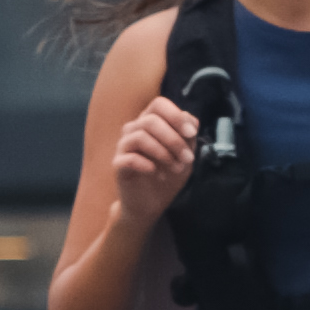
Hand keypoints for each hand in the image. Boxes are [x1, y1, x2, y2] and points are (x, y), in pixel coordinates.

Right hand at [111, 99, 197, 230]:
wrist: (151, 204)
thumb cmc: (168, 175)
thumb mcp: (185, 155)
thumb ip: (188, 136)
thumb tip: (190, 120)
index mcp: (150, 122)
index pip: (159, 104)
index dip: (176, 115)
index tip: (191, 134)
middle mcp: (134, 130)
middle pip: (151, 120)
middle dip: (174, 140)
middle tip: (188, 159)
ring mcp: (124, 146)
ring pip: (140, 136)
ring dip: (163, 152)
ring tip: (176, 168)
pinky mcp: (118, 165)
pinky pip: (130, 158)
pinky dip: (147, 165)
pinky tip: (158, 174)